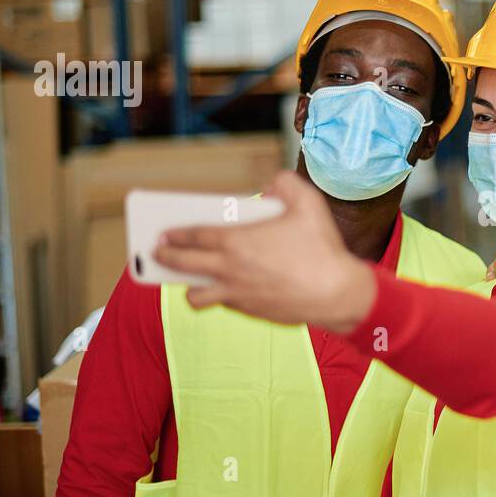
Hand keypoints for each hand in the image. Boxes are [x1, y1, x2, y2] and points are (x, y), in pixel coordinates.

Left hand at [154, 171, 377, 331]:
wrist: (337, 294)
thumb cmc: (323, 250)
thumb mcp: (309, 203)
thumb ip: (286, 184)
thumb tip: (271, 186)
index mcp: (237, 242)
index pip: (194, 236)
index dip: (176, 233)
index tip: (164, 233)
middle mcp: (229, 270)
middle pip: (184, 264)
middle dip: (165, 257)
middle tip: (158, 252)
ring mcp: (237, 295)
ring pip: (196, 296)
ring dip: (188, 286)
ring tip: (188, 280)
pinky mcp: (250, 312)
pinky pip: (224, 304)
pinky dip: (219, 296)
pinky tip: (225, 289)